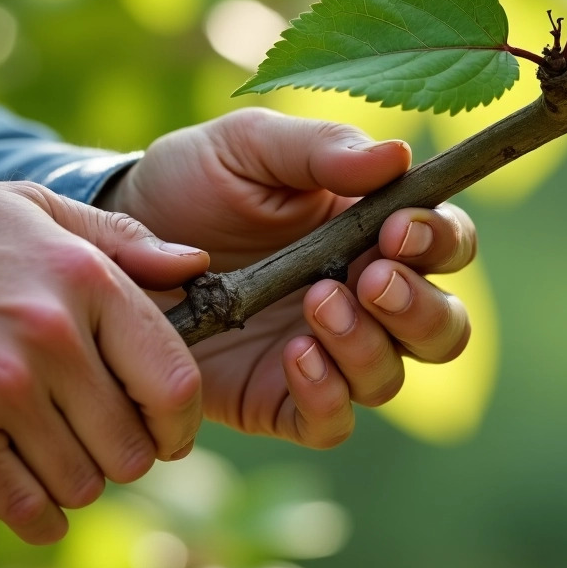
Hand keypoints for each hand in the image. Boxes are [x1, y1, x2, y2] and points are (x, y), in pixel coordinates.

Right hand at [0, 182, 208, 542]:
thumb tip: (197, 265)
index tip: (168, 432)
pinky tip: (27, 494)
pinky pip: (28, 507)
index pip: (174, 379)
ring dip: (74, 480)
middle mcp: (51, 334)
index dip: (180, 421)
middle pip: (133, 444)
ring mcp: (1, 388)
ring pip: (84, 482)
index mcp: (84, 277)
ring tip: (48, 451)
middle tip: (94, 439)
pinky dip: (37, 514)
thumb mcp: (29, 209)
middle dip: (122, 453)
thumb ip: (121, 239)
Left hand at [102, 108, 475, 448]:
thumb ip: (318, 148)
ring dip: (367, 345)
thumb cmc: (194, 182)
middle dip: (419, 307)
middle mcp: (364, 297)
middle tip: (368, 279)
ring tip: (316, 305)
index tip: (397, 229)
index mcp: (372, 230)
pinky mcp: (280, 398)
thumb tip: (395, 156)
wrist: (120, 242)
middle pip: (442, 325)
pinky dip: (327, 395)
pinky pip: (332, 420)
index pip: (447, 244)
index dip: (439, 241)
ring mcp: (326, 352)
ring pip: (393, 375)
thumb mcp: (248, 147)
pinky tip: (294, 355)